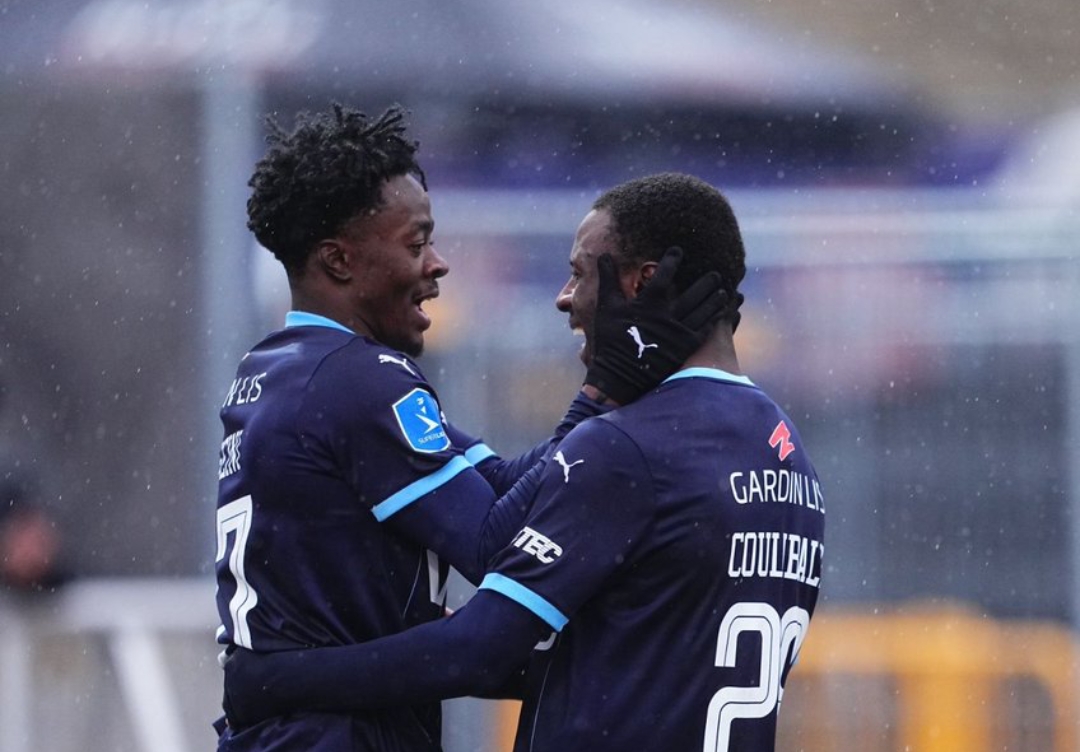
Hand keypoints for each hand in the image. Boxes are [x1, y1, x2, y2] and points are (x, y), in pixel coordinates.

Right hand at [584, 246, 728, 404]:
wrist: (618, 377)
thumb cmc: (610, 340)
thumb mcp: (606, 308)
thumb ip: (608, 280)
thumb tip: (604, 255)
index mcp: (648, 304)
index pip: (663, 275)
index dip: (672, 260)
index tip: (678, 251)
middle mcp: (667, 316)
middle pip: (693, 293)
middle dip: (706, 281)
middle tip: (717, 273)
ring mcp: (679, 332)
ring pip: (703, 311)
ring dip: (714, 299)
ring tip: (723, 290)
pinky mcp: (685, 348)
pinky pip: (705, 330)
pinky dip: (715, 319)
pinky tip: (722, 312)